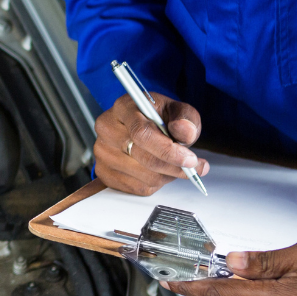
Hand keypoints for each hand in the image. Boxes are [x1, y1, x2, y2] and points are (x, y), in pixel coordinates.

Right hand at [93, 92, 207, 194]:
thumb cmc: (157, 117)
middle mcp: (107, 129)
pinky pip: (138, 188)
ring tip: (173, 165)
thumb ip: (186, 118)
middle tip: (194, 168)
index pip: (142, 133)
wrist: (140, 127)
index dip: (168, 150)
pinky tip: (158, 170)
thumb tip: (185, 132)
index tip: (189, 159)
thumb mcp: (176, 110)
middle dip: (174, 167)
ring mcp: (102, 152)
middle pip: (144, 158)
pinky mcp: (104, 172)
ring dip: (167, 176)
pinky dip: (155, 184)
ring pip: (144, 176)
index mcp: (123, 108)